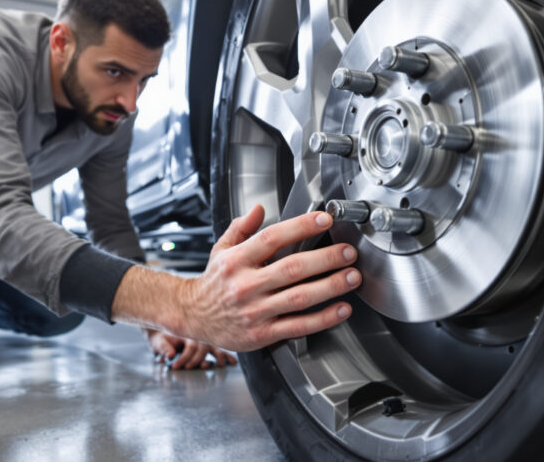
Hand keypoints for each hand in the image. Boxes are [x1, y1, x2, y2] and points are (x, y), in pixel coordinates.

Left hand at [143, 329, 236, 369]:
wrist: (164, 332)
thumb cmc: (162, 338)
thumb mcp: (159, 342)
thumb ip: (164, 348)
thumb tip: (171, 355)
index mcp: (187, 332)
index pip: (190, 346)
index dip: (184, 358)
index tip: (175, 367)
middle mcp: (198, 335)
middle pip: (204, 347)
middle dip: (197, 359)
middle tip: (189, 368)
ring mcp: (205, 340)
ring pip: (214, 347)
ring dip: (219, 356)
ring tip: (220, 365)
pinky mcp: (209, 345)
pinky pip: (219, 350)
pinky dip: (227, 356)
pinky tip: (233, 362)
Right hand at [178, 205, 361, 351]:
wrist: (191, 316)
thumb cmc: (212, 283)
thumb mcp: (220, 249)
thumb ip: (241, 228)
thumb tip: (259, 208)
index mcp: (237, 260)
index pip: (272, 238)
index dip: (300, 226)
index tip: (324, 218)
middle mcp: (246, 285)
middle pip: (292, 268)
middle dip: (325, 259)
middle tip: (348, 251)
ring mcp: (255, 311)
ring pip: (299, 298)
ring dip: (330, 286)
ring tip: (352, 276)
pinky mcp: (262, 334)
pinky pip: (298, 326)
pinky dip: (323, 319)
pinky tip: (341, 309)